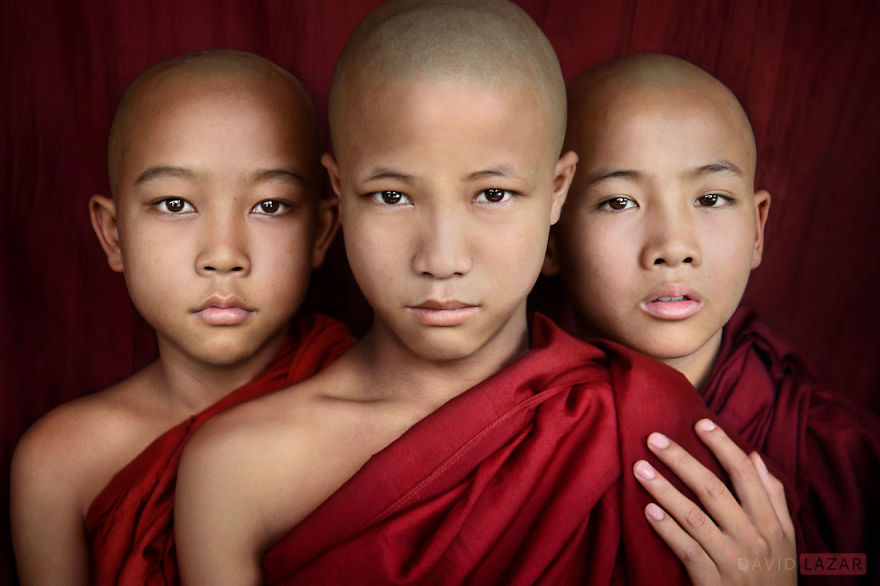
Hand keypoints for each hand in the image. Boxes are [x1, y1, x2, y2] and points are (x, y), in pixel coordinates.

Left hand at [632, 418, 795, 584]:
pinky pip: (687, 550)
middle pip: (713, 489)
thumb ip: (773, 498)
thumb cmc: (773, 574)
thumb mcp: (785, 538)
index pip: (745, 474)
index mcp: (771, 523)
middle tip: (653, 439)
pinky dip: (667, 530)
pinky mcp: (713, 581)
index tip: (700, 423)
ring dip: (664, 490)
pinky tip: (648, 511)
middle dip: (681, 460)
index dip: (723, 445)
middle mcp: (753, 537)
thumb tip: (756, 457)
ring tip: (640, 469)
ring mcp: (732, 560)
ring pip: (694, 517)